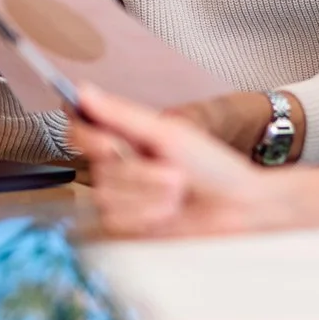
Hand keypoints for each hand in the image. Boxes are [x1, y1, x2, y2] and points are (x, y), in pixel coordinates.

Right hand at [71, 84, 286, 237]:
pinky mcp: (127, 228)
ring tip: (176, 192)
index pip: (81, 130)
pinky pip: (117, 219)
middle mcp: (119, 167)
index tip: (108, 142)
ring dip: (149, 193)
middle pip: (97, 168)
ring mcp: (123, 198)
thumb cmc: (212, 167)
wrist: (237, 207)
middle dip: (140, 171)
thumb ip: (122, 114)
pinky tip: (169, 213)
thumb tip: (83, 91)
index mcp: (126, 137)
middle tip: (171, 169)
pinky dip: (149, 214)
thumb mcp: (169, 133)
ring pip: (106, 196)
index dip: (86, 135)